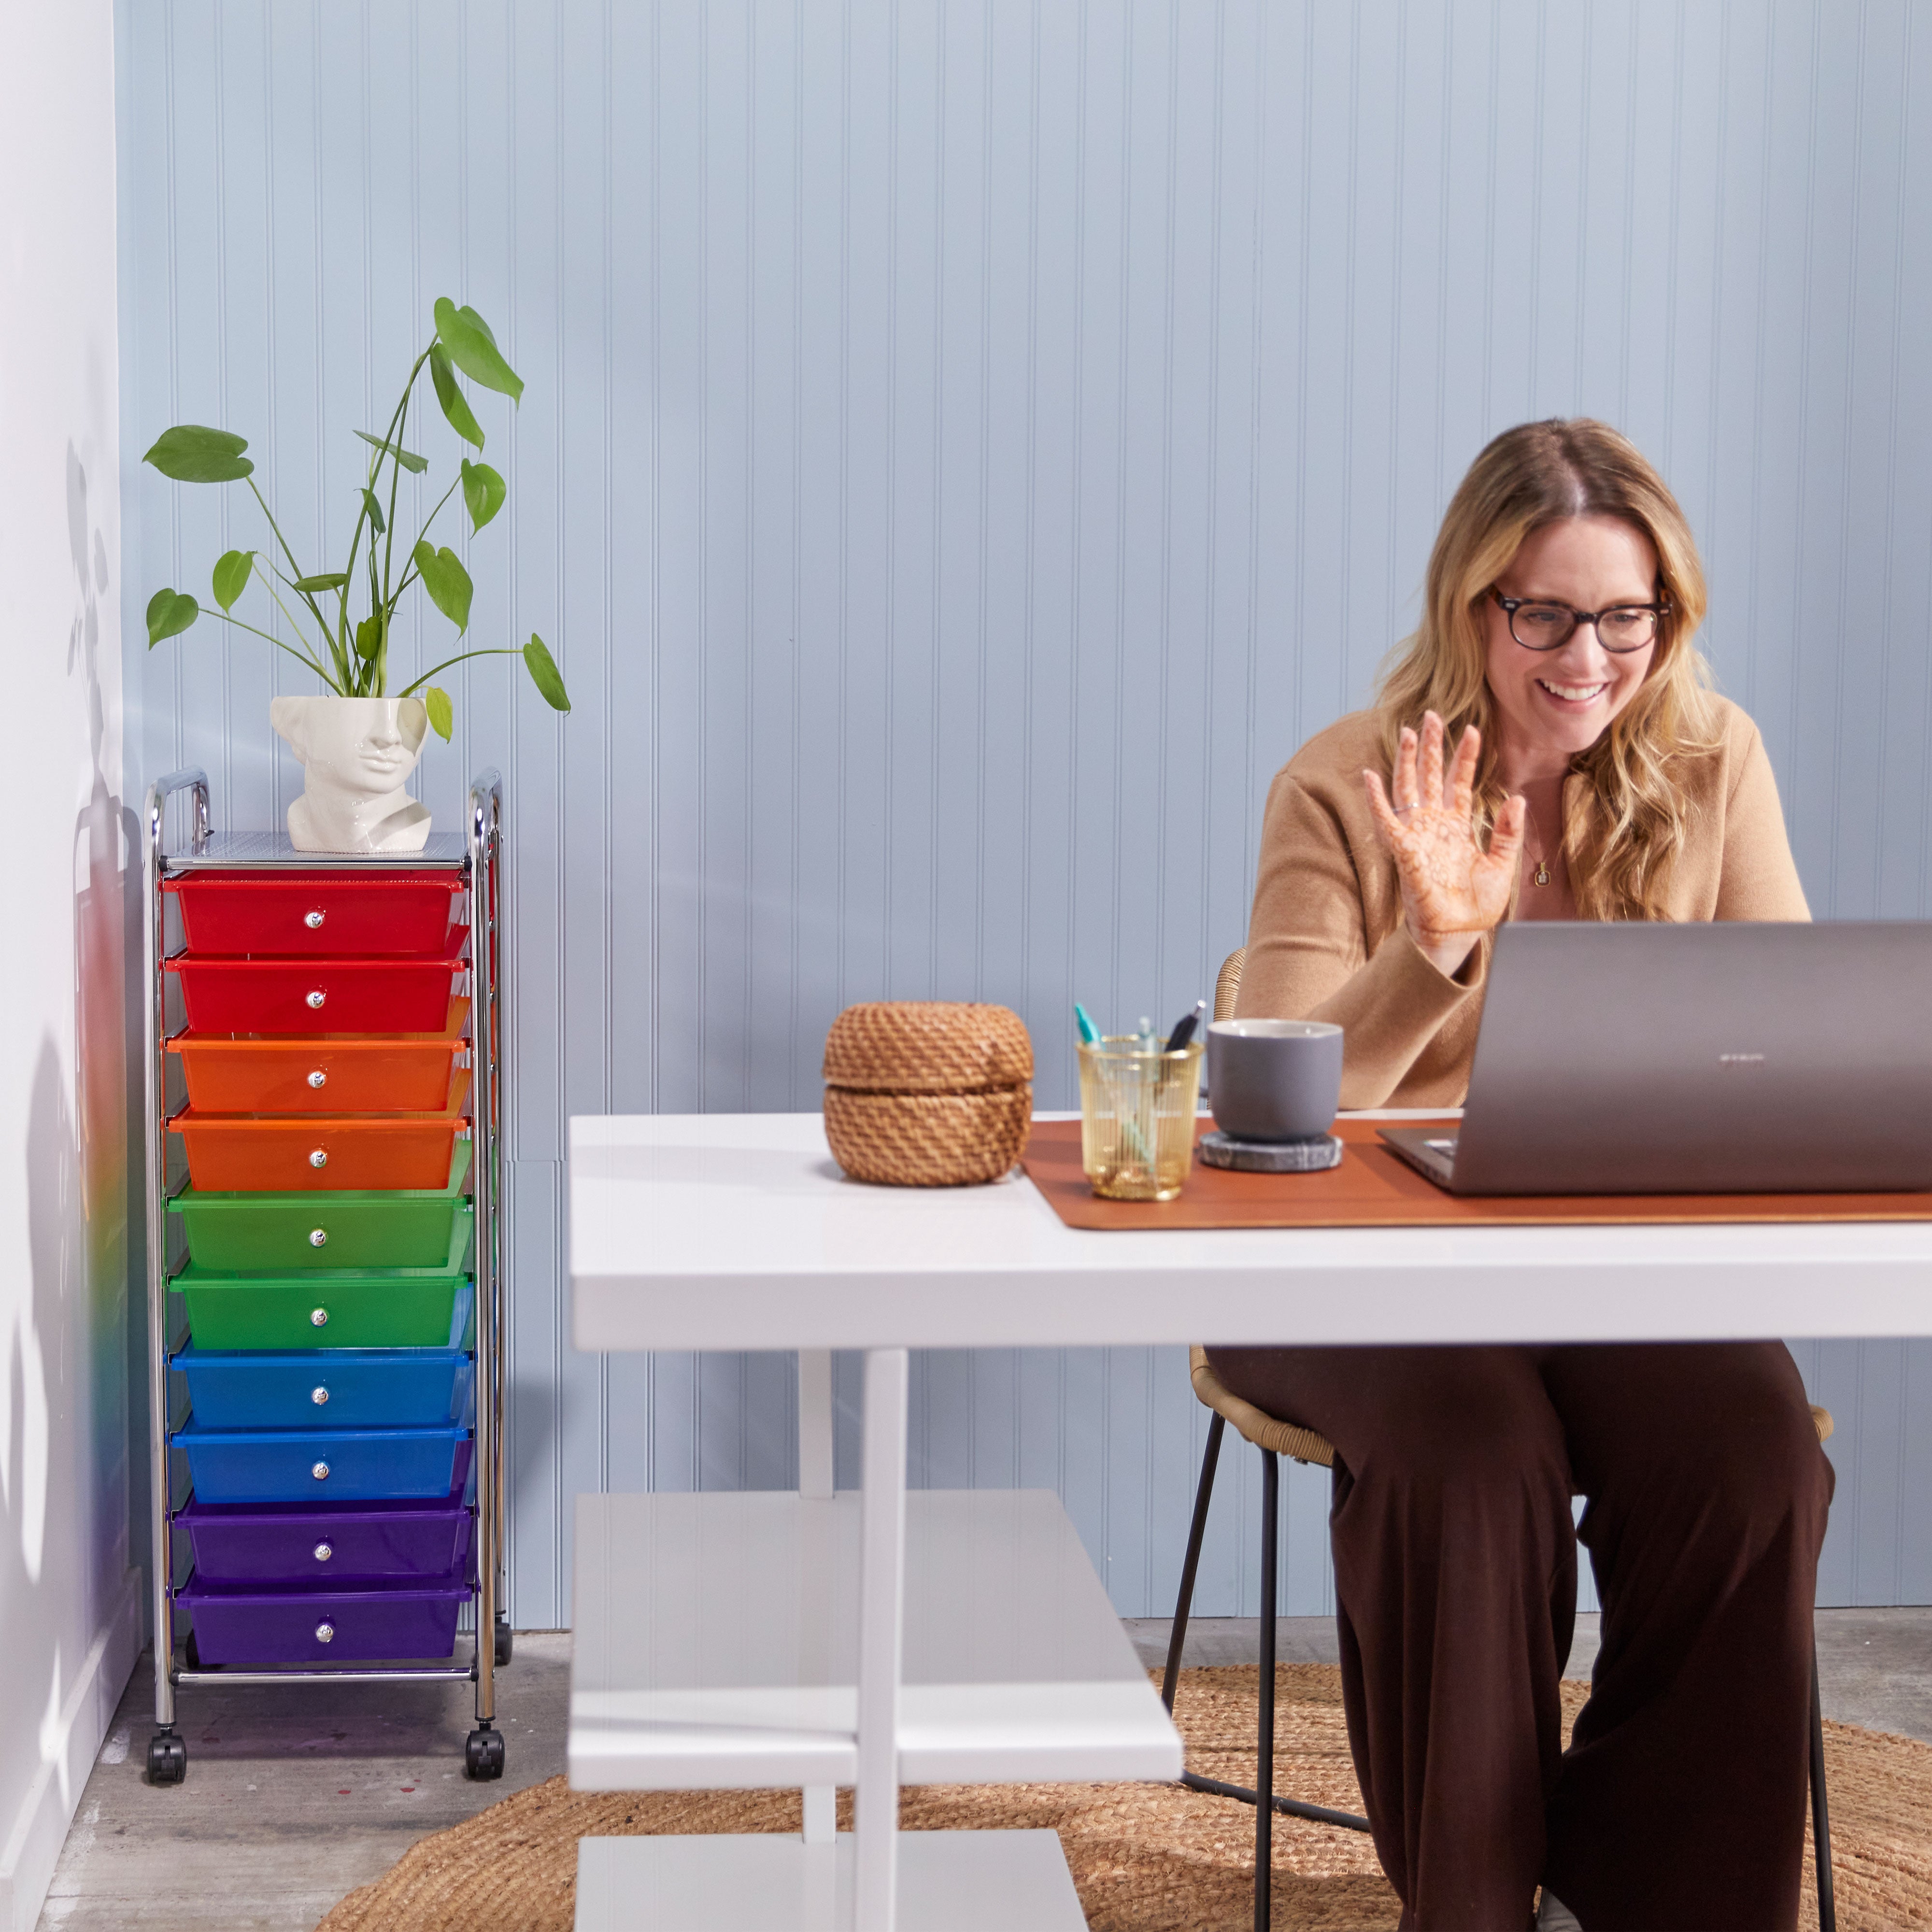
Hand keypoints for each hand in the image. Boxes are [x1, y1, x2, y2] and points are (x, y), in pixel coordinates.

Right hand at [1362, 712, 1526, 977]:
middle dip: (1432, 745)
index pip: (1459, 781)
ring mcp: (1418, 835)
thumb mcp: (1502, 863)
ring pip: (1409, 788)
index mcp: (1457, 825)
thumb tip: (1516, 798)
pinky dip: (1376, 798)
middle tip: (1432, 715)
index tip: (1473, 729)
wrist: (1460, 931)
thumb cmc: (1478, 904)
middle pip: (1430, 775)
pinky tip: (1371, 775)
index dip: (1465, 756)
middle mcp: (1435, 824)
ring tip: (1409, 731)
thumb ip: (1508, 831)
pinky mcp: (1403, 850)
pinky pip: (1386, 820)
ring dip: (1408, 760)